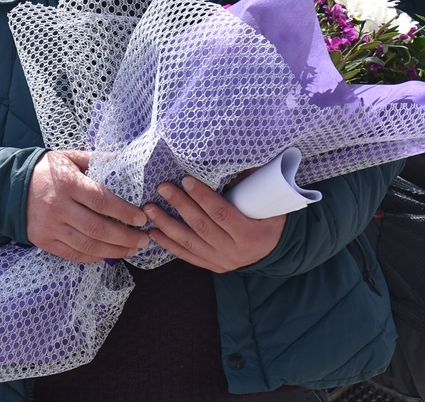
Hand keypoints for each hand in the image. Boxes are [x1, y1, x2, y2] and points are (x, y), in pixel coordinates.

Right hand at [26, 150, 149, 263]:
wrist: (9, 188)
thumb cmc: (45, 171)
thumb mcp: (69, 158)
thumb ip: (96, 160)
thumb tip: (125, 161)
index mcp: (67, 183)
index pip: (101, 200)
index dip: (123, 212)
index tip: (141, 218)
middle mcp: (58, 207)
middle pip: (97, 227)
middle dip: (125, 236)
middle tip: (144, 238)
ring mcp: (50, 227)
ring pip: (88, 244)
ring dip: (115, 250)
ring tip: (133, 249)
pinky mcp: (44, 241)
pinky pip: (73, 254)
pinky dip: (94, 257)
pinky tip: (109, 254)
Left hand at [145, 176, 287, 272]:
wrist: (275, 250)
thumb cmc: (270, 219)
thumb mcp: (269, 203)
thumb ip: (249, 183)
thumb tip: (227, 159)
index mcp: (250, 235)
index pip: (221, 213)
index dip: (202, 197)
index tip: (186, 180)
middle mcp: (234, 252)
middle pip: (201, 226)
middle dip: (179, 205)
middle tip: (162, 188)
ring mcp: (221, 261)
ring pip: (189, 242)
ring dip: (166, 224)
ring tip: (149, 209)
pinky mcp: (212, 266)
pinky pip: (186, 255)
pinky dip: (168, 244)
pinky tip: (153, 233)